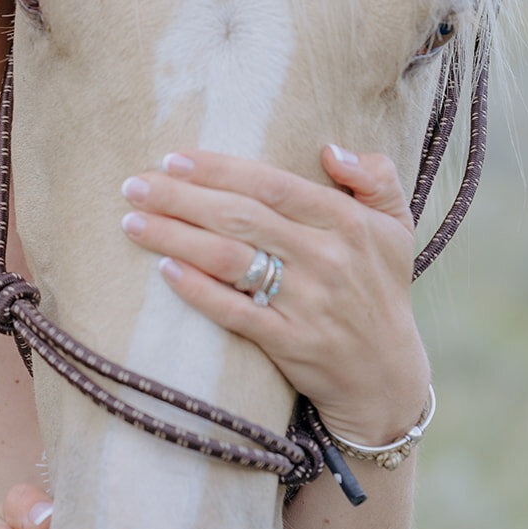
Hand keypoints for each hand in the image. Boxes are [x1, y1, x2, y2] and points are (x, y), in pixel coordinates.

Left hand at [119, 146, 430, 444]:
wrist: (386, 377)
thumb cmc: (381, 287)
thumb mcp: (395, 225)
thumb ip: (375, 176)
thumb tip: (330, 150)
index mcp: (346, 222)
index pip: (271, 184)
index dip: (219, 170)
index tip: (173, 159)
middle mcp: (327, 258)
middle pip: (240, 217)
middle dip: (180, 197)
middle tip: (134, 185)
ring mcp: (308, 303)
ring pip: (230, 260)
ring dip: (175, 237)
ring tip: (132, 222)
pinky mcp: (291, 343)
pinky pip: (235, 312)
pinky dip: (199, 290)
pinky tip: (165, 270)